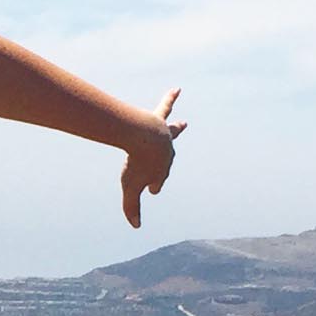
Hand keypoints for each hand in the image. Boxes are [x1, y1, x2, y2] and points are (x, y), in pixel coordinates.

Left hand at [119, 90, 184, 227]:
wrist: (141, 136)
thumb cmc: (137, 162)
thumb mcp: (131, 188)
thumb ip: (132, 208)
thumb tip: (136, 227)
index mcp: (162, 170)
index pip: (157, 181)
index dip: (152, 186)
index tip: (151, 190)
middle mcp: (167, 152)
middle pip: (164, 159)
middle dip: (160, 164)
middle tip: (154, 167)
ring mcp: (164, 135)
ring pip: (173, 132)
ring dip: (178, 128)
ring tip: (184, 124)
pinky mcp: (159, 119)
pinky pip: (166, 106)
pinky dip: (171, 98)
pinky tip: (176, 89)